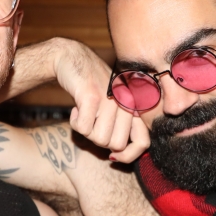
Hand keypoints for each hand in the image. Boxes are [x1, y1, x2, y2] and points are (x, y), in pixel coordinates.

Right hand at [51, 39, 149, 162]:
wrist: (71, 59)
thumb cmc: (91, 88)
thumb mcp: (112, 105)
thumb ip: (121, 126)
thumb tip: (119, 155)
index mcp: (135, 106)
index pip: (143, 142)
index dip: (128, 156)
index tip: (112, 156)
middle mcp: (127, 102)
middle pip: (117, 145)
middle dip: (99, 140)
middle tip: (91, 123)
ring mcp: (111, 99)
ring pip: (100, 139)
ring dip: (86, 131)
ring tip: (83, 113)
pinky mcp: (92, 96)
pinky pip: (84, 129)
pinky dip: (75, 123)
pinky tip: (75, 109)